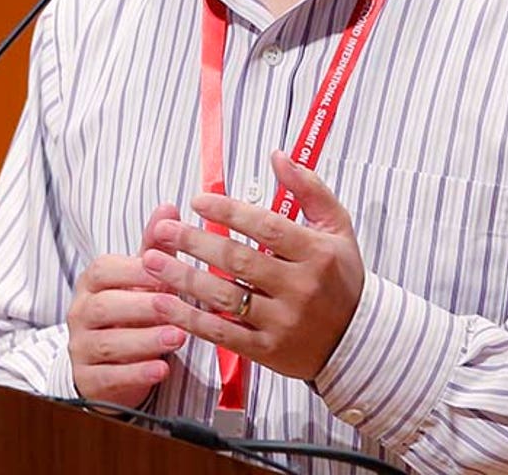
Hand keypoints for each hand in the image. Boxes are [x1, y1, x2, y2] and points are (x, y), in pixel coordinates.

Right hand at [66, 203, 186, 406]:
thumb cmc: (131, 312)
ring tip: (178, 339)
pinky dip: (137, 375)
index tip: (166, 274)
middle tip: (176, 308)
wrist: (110, 364)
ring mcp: (81, 348)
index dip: (134, 272)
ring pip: (107, 343)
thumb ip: (154, 249)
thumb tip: (168, 207)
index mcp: (92, 284)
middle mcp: (80, 314)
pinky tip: (162, 370)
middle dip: (142, 307)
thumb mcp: (142, 281)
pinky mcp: (88, 380)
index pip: (104, 270)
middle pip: (104, 307)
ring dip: (144, 340)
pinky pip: (108, 377)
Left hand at [140, 151, 363, 380]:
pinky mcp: (267, 351)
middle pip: (239, 261)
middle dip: (195, 242)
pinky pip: (222, 333)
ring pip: (224, 297)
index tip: (197, 200)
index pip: (267, 228)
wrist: (357, 342)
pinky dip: (189, 319)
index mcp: (317, 254)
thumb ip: (308, 189)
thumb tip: (278, 155)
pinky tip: (163, 303)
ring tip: (150, 261)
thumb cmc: (341, 277)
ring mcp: (283, 323)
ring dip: (182, 278)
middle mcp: (300, 289)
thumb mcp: (337, 228)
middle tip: (162, 230)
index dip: (229, 211)